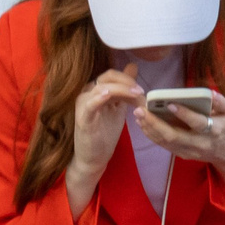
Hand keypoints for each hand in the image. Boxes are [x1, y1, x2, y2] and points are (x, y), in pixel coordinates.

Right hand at [65, 69, 143, 216]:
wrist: (94, 158)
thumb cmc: (104, 134)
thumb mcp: (118, 107)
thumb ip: (124, 89)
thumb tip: (133, 65)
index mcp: (96, 90)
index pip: (112, 75)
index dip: (128, 79)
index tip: (142, 91)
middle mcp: (87, 93)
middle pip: (107, 77)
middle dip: (127, 82)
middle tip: (141, 92)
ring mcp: (83, 104)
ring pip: (102, 87)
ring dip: (122, 89)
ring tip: (136, 96)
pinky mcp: (82, 117)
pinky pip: (91, 103)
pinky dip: (100, 97)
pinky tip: (110, 95)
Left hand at [135, 87, 224, 194]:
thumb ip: (222, 102)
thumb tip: (209, 93)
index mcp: (215, 131)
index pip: (198, 123)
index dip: (185, 115)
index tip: (170, 104)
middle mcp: (200, 143)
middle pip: (174, 136)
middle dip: (155, 123)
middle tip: (140, 110)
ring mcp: (189, 151)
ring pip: (166, 141)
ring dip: (149, 128)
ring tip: (137, 114)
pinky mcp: (182, 154)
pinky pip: (164, 145)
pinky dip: (151, 133)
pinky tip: (142, 122)